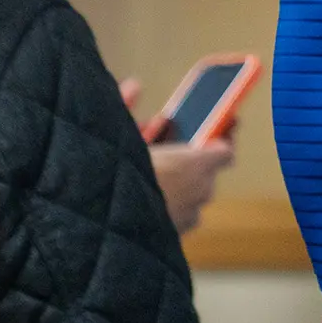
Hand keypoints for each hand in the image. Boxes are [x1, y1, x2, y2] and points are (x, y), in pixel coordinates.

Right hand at [121, 77, 235, 235]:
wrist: (96, 234)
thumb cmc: (108, 179)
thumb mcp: (116, 137)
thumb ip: (127, 108)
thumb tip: (133, 85)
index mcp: (197, 163)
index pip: (225, 149)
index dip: (219, 138)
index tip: (213, 129)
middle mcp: (202, 191)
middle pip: (204, 172)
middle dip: (187, 162)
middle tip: (164, 152)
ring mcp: (191, 217)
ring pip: (190, 195)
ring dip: (174, 185)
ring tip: (147, 177)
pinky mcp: (176, 237)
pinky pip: (177, 216)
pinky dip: (165, 207)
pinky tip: (140, 200)